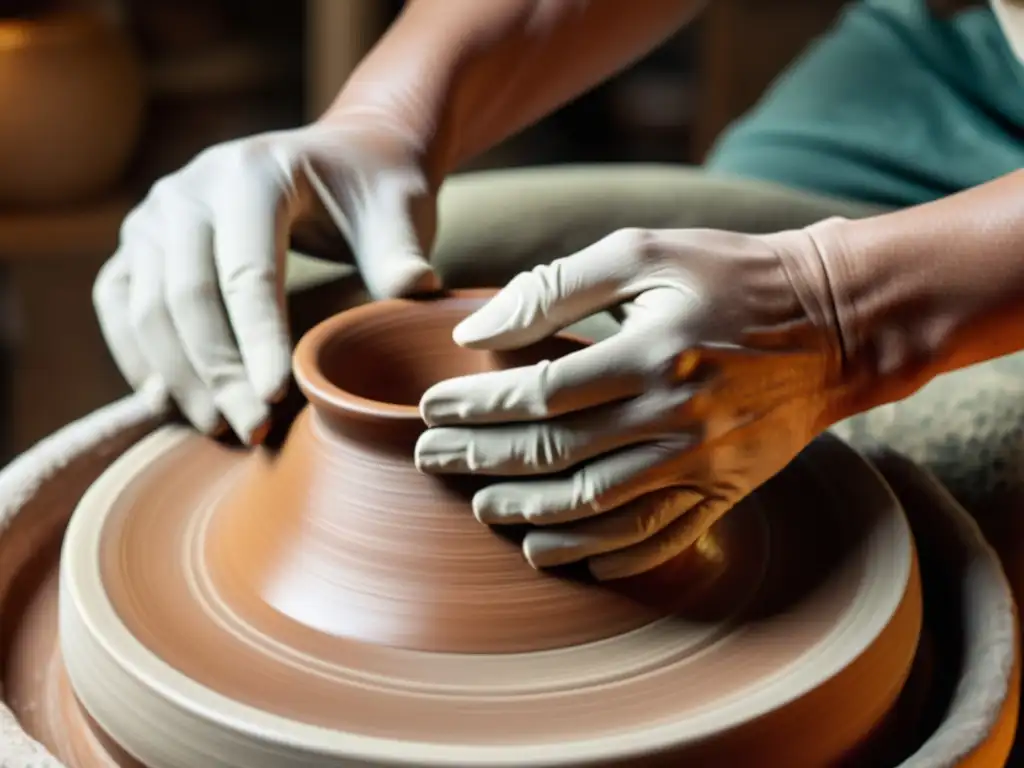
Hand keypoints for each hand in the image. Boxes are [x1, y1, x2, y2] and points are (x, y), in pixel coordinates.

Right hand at [93, 118, 438, 441]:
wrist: (341, 160)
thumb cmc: (374, 192)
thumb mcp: (399, 211)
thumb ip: (401, 252)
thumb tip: (416, 291)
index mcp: (252, 174)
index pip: (247, 272)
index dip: (258, 341)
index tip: (275, 400)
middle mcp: (189, 189)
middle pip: (187, 295)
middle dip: (218, 373)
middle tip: (248, 430)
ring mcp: (155, 215)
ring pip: (146, 307)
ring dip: (179, 376)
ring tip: (218, 428)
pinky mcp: (140, 244)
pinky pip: (120, 305)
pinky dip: (139, 357)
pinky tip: (170, 403)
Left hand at [415, 226, 847, 579]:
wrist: (837, 322)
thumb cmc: (731, 275)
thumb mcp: (647, 252)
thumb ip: (556, 287)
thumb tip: (477, 329)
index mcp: (650, 352)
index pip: (538, 394)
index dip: (476, 405)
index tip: (432, 407)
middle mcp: (674, 417)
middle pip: (555, 456)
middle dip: (481, 462)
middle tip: (432, 463)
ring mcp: (704, 463)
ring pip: (597, 509)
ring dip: (530, 516)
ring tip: (483, 510)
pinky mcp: (728, 490)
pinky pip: (659, 537)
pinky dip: (606, 554)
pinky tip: (564, 554)